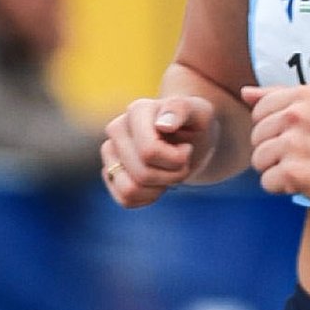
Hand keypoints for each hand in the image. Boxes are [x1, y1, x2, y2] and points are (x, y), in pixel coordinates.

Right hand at [103, 90, 211, 206]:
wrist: (190, 139)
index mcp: (137, 111)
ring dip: (158, 188)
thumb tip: (162, 125)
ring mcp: (110, 152)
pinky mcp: (109, 173)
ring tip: (168, 172)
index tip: (187, 147)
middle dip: (172, 175)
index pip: (149, 152)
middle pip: (143, 174)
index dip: (176, 160)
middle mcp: (117, 129)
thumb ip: (181, 110)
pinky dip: (147, 197)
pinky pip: (125, 199)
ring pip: (130, 189)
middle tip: (182, 162)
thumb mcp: (200, 112)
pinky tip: (157, 182)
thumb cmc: (195, 124)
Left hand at [243, 83, 309, 216]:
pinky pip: (267, 182)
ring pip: (258, 160)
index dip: (275, 130)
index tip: (300, 138)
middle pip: (256, 136)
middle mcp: (297, 114)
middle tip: (307, 156)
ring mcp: (294, 142)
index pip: (260, 110)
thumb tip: (246, 93)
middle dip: (274, 152)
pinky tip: (307, 183)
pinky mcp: (293, 170)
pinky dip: (284, 189)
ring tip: (307, 169)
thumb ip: (281, 99)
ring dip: (278, 171)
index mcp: (305, 96)